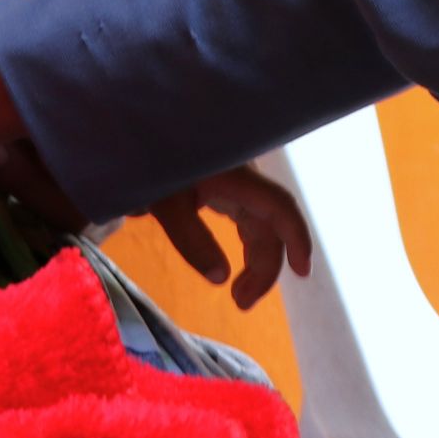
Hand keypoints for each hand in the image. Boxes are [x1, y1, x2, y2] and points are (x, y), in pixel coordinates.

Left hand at [147, 164, 312, 309]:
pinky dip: (247, 245)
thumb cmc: (151, 163)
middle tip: (241, 303)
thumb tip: (221, 278)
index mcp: (235, 177)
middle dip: (264, 267)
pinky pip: (246, 218)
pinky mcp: (224, 184)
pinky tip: (239, 267)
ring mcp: (235, 180)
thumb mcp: (166, 204)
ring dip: (256, 260)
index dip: (297, 237)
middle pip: (269, 224)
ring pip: (259, 224)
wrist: (136, 133)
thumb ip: (192, 240)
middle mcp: (242, 177)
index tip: (302, 271)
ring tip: (239, 295)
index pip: (279, 206)